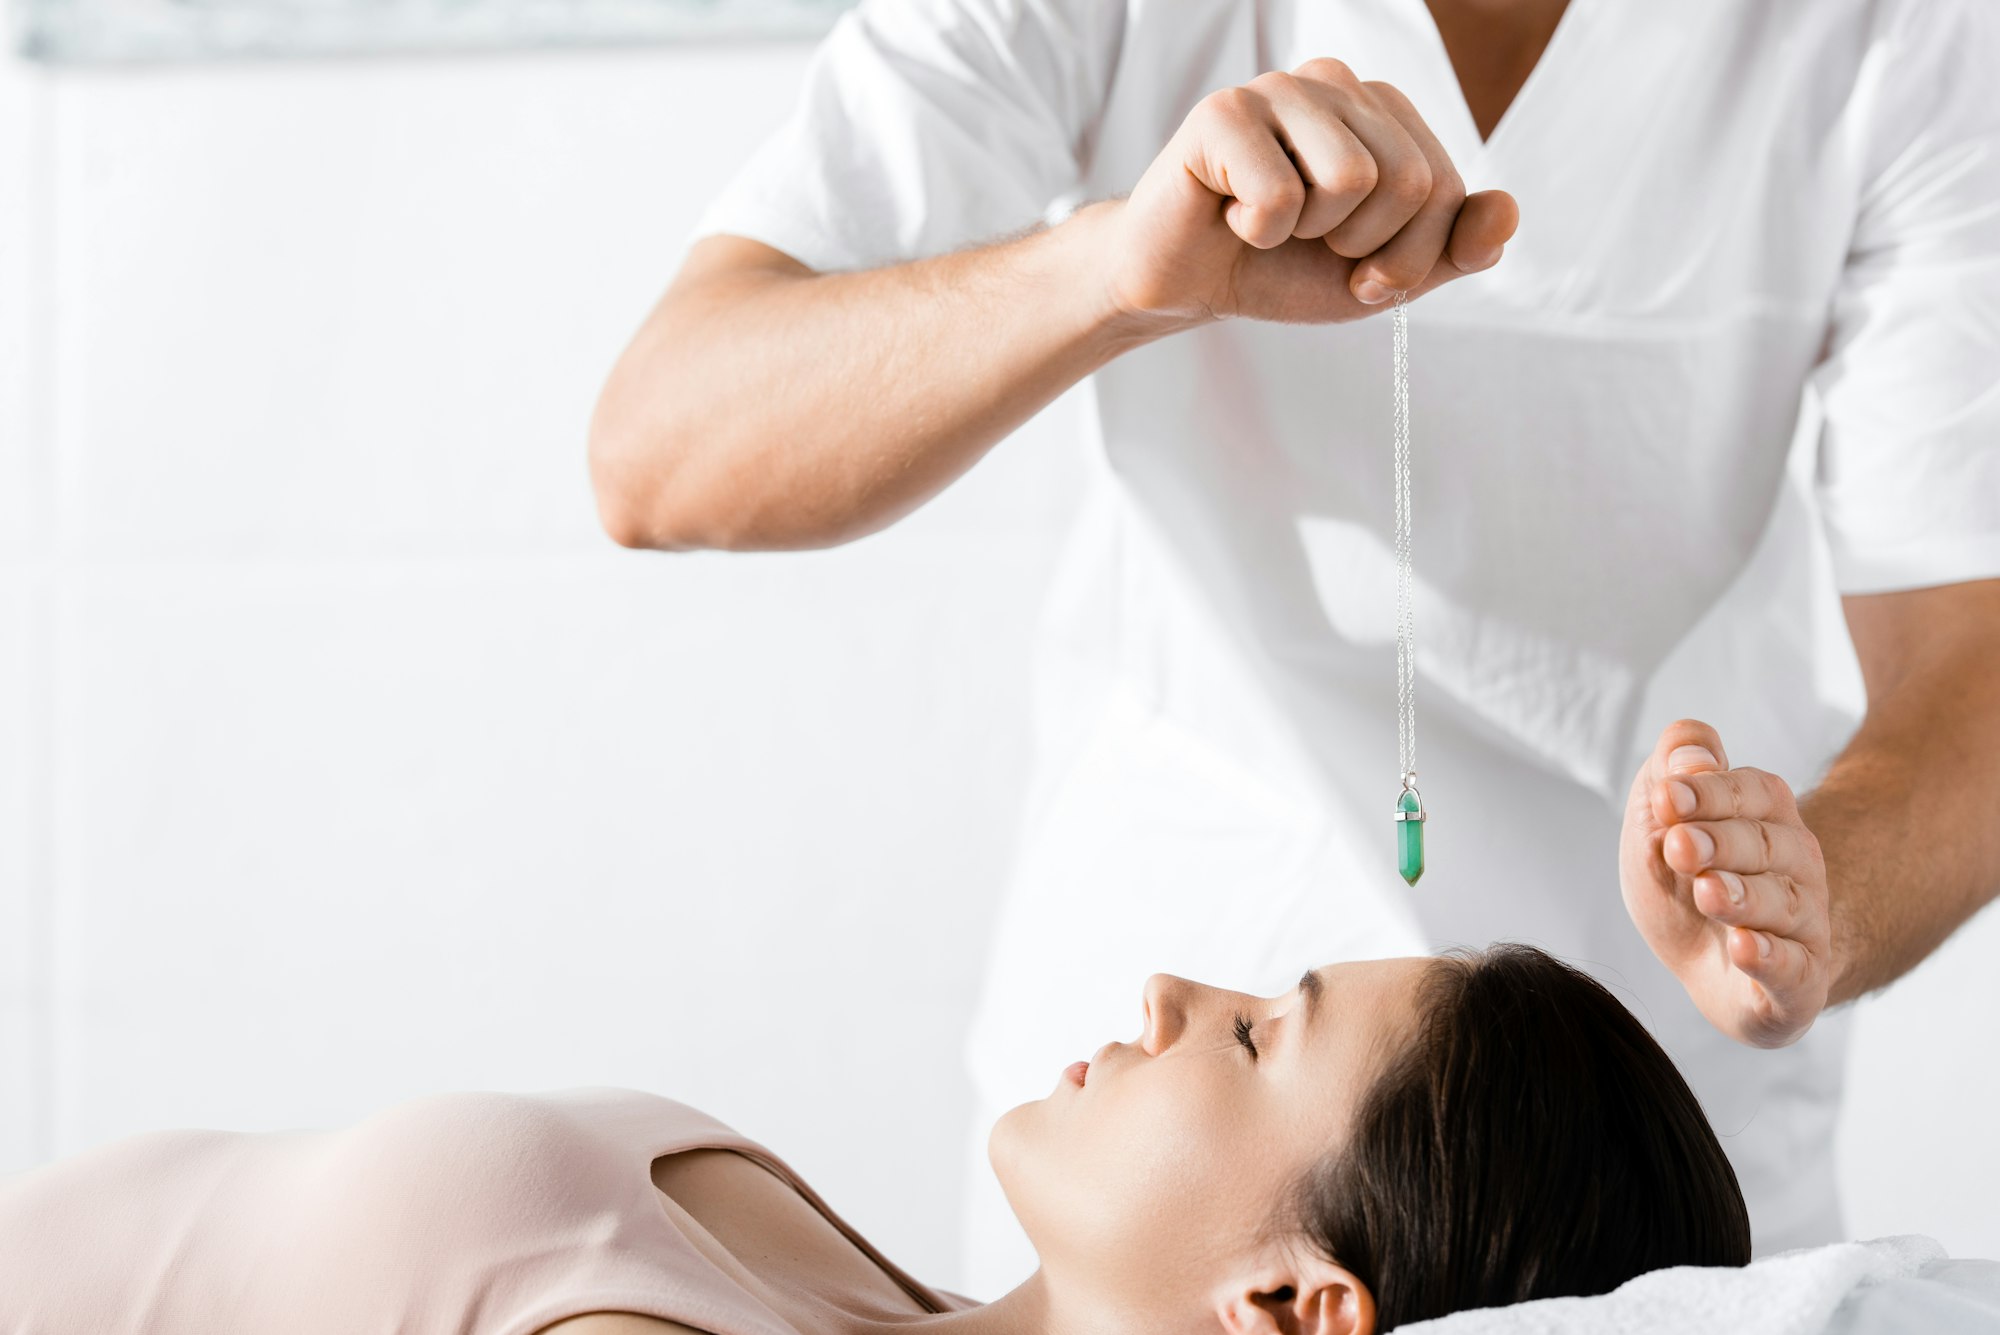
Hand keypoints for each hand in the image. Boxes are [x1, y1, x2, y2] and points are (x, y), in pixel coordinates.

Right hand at [1102, 57, 1518, 332]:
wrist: (1186, 284)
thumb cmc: (1282, 268)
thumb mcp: (1383, 273)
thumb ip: (1453, 247)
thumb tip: (1507, 212)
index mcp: (1381, 110)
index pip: (1445, 189)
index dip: (1407, 257)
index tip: (1357, 267)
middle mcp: (1335, 83)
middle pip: (1410, 181)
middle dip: (1362, 248)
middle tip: (1307, 245)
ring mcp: (1278, 88)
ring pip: (1352, 180)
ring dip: (1306, 234)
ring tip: (1268, 221)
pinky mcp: (1222, 112)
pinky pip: (1280, 196)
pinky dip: (1254, 232)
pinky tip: (1229, 216)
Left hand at [1618, 718, 1833, 1047]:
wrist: (1706, 969)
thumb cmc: (1683, 884)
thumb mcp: (1659, 824)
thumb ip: (1671, 774)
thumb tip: (1690, 754)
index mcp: (1766, 819)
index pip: (1752, 792)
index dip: (1709, 793)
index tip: (1666, 797)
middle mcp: (1797, 867)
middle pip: (1767, 845)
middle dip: (1720, 843)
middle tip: (1678, 845)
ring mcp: (1803, 925)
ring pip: (1783, 905)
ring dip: (1742, 897)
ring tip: (1706, 892)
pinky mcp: (1799, 982)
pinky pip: (1794, 968)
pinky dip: (1769, 957)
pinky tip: (1743, 947)